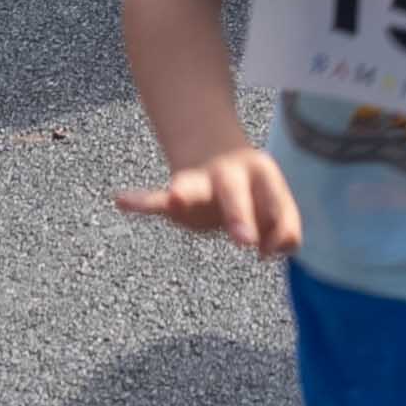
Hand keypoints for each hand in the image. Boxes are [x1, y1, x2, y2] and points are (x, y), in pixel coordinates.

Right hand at [114, 147, 306, 255]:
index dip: (279, 226)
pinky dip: (139, 201)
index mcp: (260, 174)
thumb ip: (285, 228)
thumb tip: (275, 250)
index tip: (271, 252)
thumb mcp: (276, 205)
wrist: (217, 152)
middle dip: (240, 216)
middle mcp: (229, 174)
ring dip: (185, 194)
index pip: (276, 201)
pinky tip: (121, 200)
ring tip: (175, 197)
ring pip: (191, 186)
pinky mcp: (176, 194)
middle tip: (246, 241)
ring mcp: (200, 181)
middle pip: (235, 193)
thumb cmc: (254, 191)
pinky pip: (155, 199)